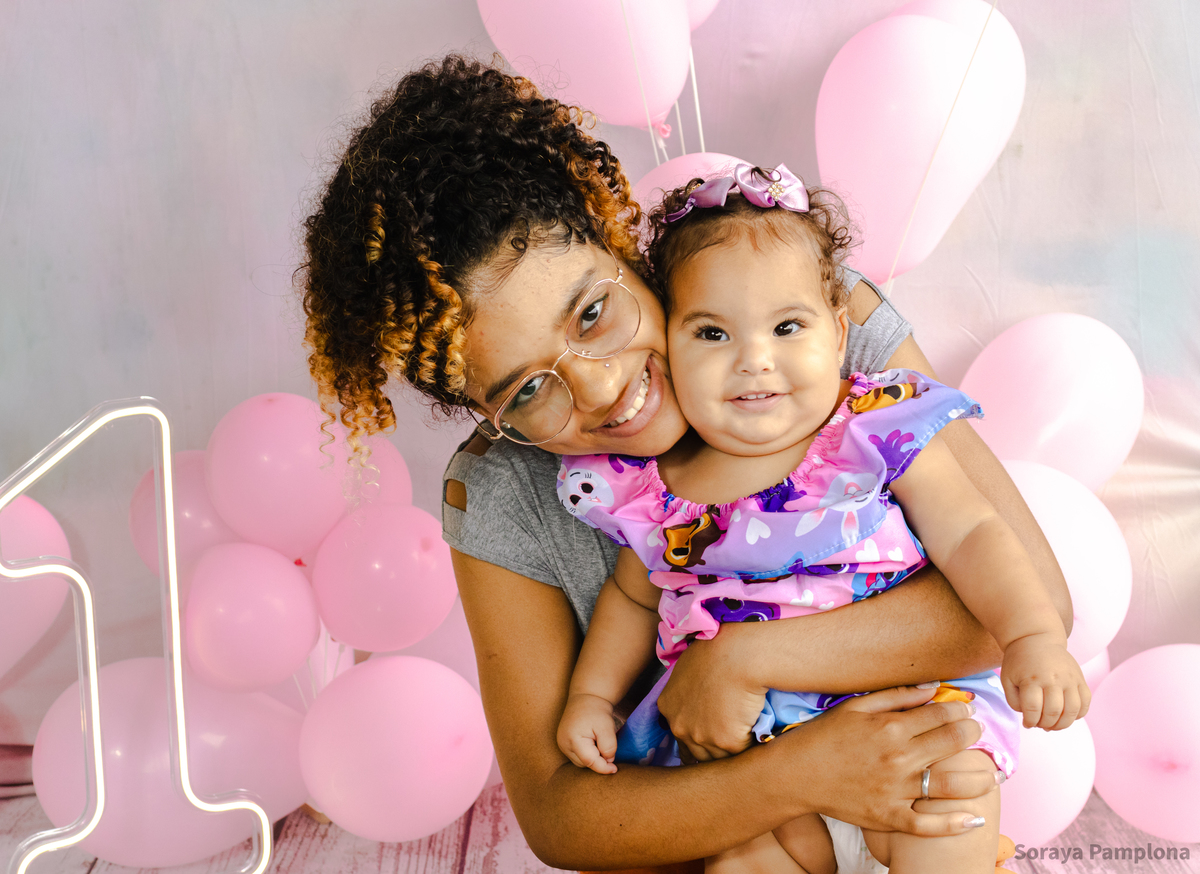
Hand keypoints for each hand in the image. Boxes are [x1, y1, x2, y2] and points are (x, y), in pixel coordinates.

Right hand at [557, 693, 619, 773]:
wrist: (586, 697)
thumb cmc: (596, 710)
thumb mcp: (607, 727)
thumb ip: (609, 746)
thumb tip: (608, 761)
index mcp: (572, 739)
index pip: (589, 761)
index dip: (603, 767)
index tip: (615, 769)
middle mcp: (564, 744)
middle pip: (584, 763)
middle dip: (598, 761)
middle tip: (609, 749)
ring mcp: (562, 744)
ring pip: (581, 761)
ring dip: (593, 758)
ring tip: (600, 743)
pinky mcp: (564, 743)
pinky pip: (578, 756)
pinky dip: (588, 754)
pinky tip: (594, 744)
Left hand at [656, 629, 766, 762]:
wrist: (739, 655)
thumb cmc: (717, 650)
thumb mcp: (689, 667)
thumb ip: (686, 690)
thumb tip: (696, 699)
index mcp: (668, 707)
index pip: (680, 735)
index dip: (697, 738)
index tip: (712, 736)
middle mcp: (679, 726)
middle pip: (697, 752)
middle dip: (713, 749)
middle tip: (730, 743)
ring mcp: (701, 737)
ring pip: (719, 758)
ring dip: (732, 752)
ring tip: (747, 741)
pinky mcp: (726, 742)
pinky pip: (741, 753)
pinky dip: (751, 747)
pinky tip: (759, 737)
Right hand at [780, 685, 998, 835]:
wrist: (794, 774)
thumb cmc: (823, 736)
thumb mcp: (855, 706)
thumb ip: (895, 696)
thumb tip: (932, 689)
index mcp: (890, 727)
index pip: (940, 714)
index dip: (960, 709)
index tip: (967, 708)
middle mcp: (898, 758)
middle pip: (951, 743)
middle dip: (971, 733)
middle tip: (977, 730)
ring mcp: (896, 790)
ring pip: (950, 785)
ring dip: (978, 778)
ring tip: (991, 774)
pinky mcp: (889, 817)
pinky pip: (928, 824)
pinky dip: (954, 824)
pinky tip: (974, 820)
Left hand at [1001, 634, 1090, 729]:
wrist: (1036, 638)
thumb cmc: (1019, 662)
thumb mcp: (1007, 679)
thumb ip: (1014, 701)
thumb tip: (1030, 718)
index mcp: (1032, 679)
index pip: (1033, 709)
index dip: (1030, 722)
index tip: (1027, 723)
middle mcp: (1053, 678)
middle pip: (1054, 712)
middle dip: (1045, 724)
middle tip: (1040, 724)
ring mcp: (1070, 678)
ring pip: (1073, 711)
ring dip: (1063, 724)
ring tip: (1053, 724)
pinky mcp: (1080, 678)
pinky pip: (1086, 703)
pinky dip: (1078, 715)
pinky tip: (1067, 715)